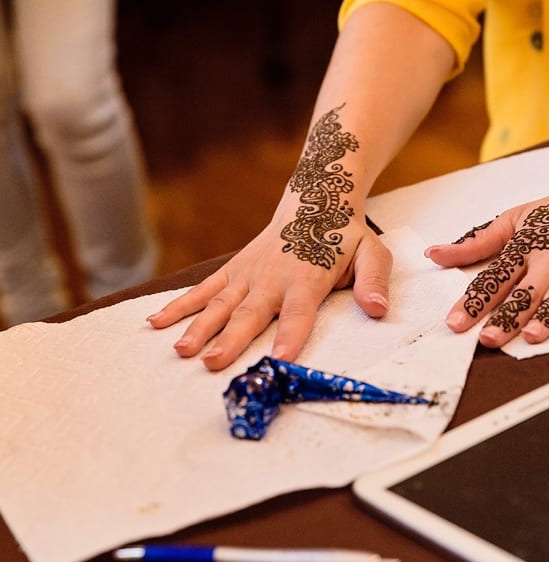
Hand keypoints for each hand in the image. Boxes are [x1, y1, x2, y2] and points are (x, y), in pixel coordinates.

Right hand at [148, 105, 391, 370]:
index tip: (279, 359)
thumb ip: (374, 280)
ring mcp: (248, 273)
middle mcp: (273, 277)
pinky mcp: (233, 270)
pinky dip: (180, 305)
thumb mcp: (372, 253)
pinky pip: (204, 288)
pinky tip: (157, 323)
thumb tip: (378, 309)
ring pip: (220, 303)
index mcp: (308, 278)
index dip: (290, 334)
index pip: (299, 311)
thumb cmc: (345, 235)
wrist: (316, 198)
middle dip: (232, 339)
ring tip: (181, 350)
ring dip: (199, 327)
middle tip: (212, 363)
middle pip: (250, 312)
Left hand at [426, 128, 548, 347]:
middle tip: (489, 339)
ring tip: (534, 335)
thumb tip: (433, 254)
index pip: (495, 278)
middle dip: (507, 316)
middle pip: (526, 291)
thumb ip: (476, 242)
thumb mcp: (515, 220)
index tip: (455, 323)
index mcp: (525, 246)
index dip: (474, 302)